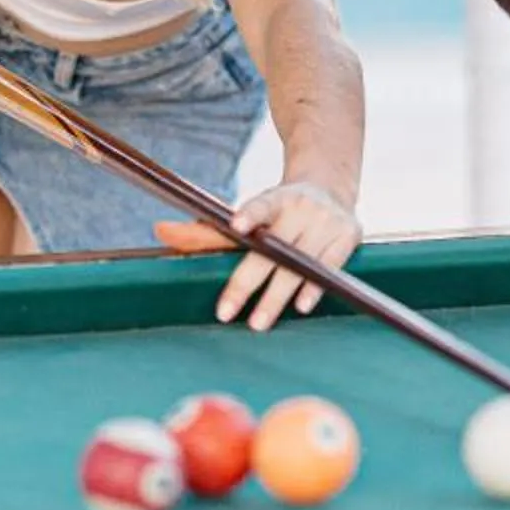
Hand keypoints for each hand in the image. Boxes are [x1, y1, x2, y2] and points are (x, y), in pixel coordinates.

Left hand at [155, 178, 360, 330]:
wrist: (331, 186)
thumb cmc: (278, 211)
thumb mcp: (248, 215)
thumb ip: (207, 231)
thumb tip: (160, 230)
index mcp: (276, 198)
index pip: (262, 205)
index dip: (251, 215)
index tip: (237, 225)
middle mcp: (303, 207)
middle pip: (275, 249)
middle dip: (248, 282)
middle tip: (226, 312)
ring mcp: (328, 221)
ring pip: (302, 264)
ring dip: (278, 295)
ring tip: (258, 323)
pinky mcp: (349, 235)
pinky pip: (331, 267)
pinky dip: (315, 288)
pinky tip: (301, 305)